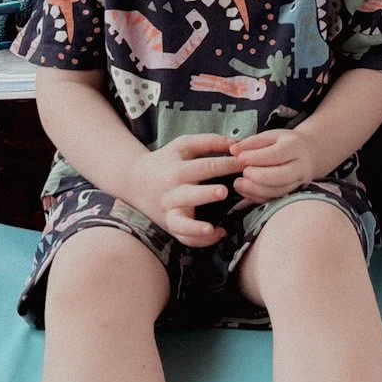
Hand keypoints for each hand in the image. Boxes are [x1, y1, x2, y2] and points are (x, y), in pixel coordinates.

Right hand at [121, 134, 238, 245]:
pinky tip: (219, 233)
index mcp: (177, 170)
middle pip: (189, 194)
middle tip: (223, 192)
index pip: (204, 166)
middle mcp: (172, 193)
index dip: (227, 164)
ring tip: (212, 228)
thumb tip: (236, 144)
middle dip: (206, 194)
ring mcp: (170, 212)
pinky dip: (200, 240)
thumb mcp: (183, 145)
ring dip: (196, 227)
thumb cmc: (166, 160)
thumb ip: (209, 142)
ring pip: (181, 224)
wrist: (134, 181)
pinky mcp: (171, 226)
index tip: (246, 164)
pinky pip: (184, 238)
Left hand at [231, 127, 319, 202]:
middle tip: (243, 172)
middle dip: (256, 176)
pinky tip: (246, 191)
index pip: (275, 154)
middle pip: (278, 176)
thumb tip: (233, 150)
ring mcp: (298, 182)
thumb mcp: (270, 136)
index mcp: (294, 146)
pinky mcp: (292, 194)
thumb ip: (251, 142)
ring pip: (276, 191)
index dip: (255, 158)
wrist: (307, 154)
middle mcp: (300, 166)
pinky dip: (257, 197)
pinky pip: (274, 199)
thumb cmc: (285, 143)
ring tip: (238, 183)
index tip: (239, 158)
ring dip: (254, 189)